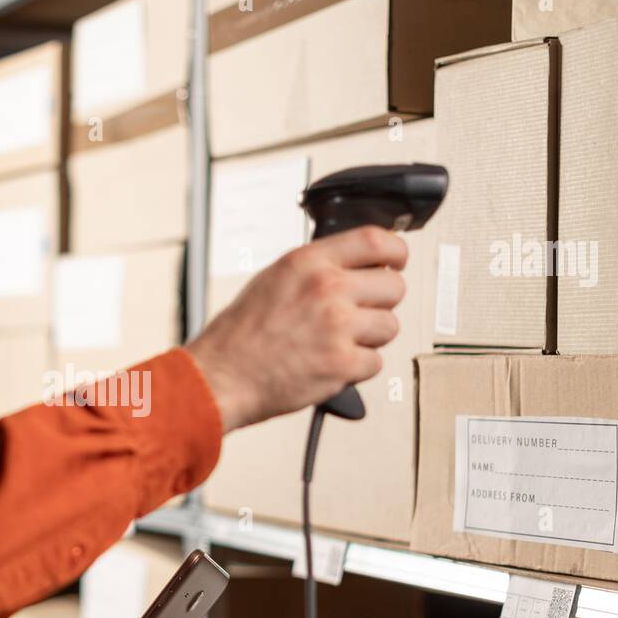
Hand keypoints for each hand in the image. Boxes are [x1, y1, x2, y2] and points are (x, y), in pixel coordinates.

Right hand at [185, 225, 407, 431]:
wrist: (221, 377)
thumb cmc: (239, 335)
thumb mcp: (274, 279)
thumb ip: (317, 269)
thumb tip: (357, 268)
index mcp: (308, 263)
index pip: (375, 241)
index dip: (396, 252)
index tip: (396, 262)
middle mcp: (326, 289)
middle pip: (394, 287)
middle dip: (382, 302)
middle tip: (361, 313)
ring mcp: (337, 327)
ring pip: (390, 326)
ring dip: (370, 337)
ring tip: (340, 342)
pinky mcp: (342, 364)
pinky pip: (375, 362)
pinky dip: (357, 368)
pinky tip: (331, 363)